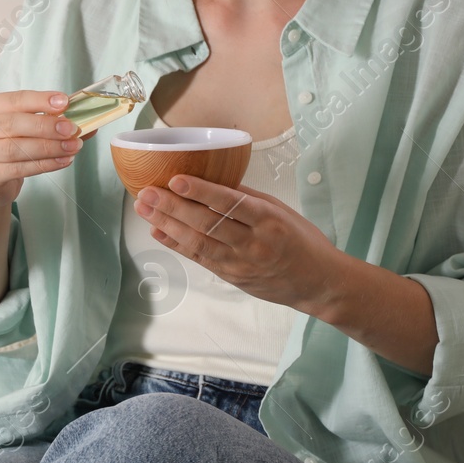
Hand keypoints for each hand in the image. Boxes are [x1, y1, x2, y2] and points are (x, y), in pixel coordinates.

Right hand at [0, 89, 82, 207]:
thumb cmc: (6, 147)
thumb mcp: (24, 129)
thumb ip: (50, 121)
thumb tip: (88, 121)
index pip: (13, 99)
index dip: (39, 100)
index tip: (64, 102)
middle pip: (12, 123)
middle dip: (45, 126)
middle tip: (71, 129)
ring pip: (15, 148)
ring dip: (48, 147)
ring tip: (72, 147)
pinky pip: (18, 169)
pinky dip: (44, 165)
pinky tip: (62, 161)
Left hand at [132, 174, 341, 312]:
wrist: (319, 283)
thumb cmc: (302, 241)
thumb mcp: (281, 211)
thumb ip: (247, 198)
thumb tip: (212, 179)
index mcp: (269, 221)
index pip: (230, 203)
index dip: (201, 191)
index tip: (176, 179)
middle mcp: (254, 244)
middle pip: (207, 223)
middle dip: (172, 207)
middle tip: (146, 192)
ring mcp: (241, 264)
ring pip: (198, 242)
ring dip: (167, 224)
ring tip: (144, 209)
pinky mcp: (232, 278)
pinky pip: (199, 259)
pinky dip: (176, 245)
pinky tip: (158, 231)